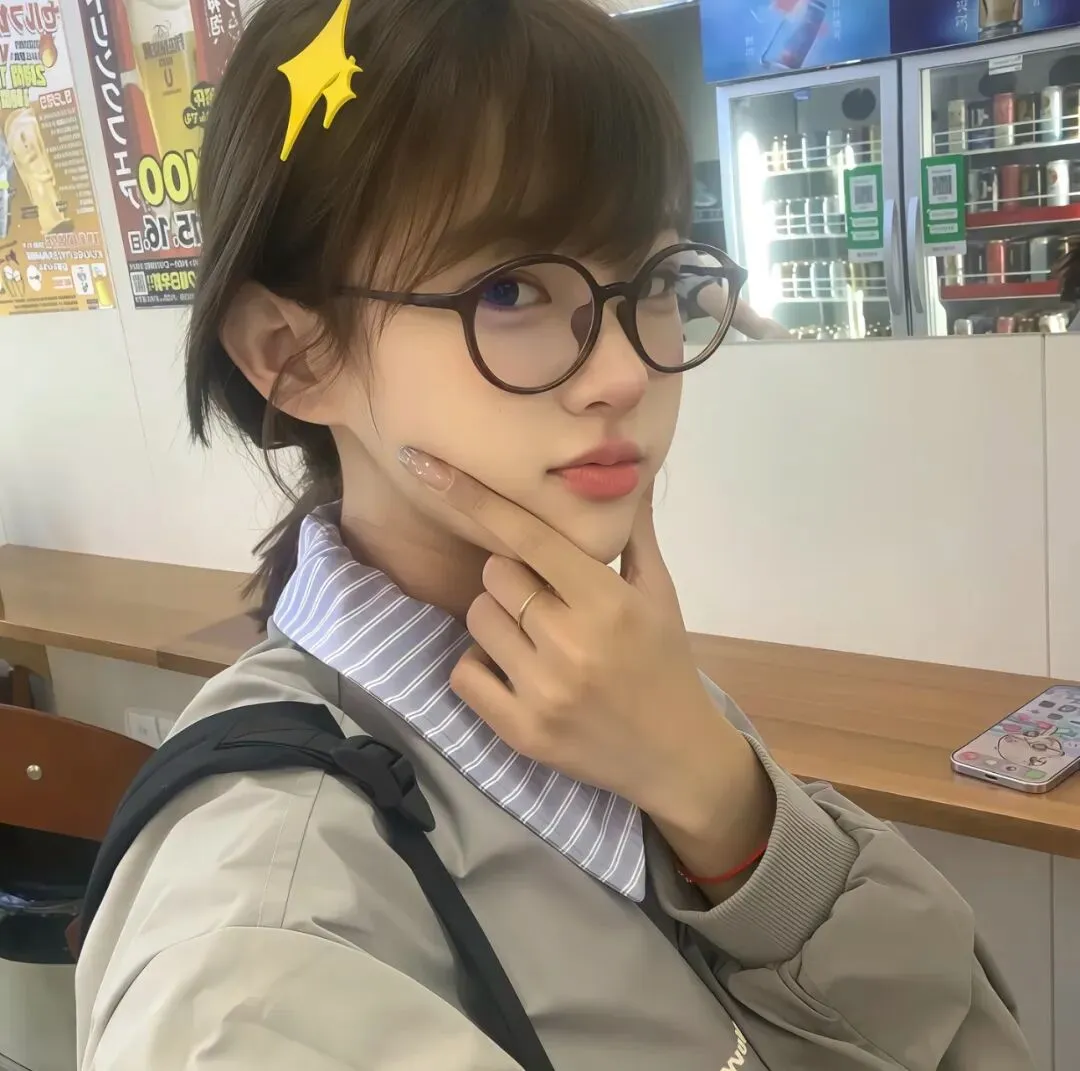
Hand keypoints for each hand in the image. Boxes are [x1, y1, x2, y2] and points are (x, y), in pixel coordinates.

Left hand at [398, 448, 774, 883]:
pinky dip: (481, 664)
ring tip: (533, 636)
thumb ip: (634, 535)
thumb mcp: (661, 595)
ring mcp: (541, 691)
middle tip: (544, 599)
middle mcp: (570, 643)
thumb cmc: (666, 663)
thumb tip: (625, 476)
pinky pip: (464, 672)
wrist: (676, 755)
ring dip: (497, 618)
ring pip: (477, 619)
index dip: (472, 496)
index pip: (527, 537)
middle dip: (512, 577)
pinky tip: (515, 669)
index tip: (425, 464)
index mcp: (606, 602)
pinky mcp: (520, 730)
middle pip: (494, 575)